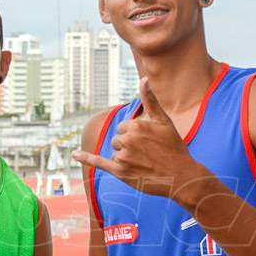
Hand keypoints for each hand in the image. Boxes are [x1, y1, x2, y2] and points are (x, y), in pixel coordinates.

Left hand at [72, 77, 195, 199]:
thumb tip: (143, 79)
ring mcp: (123, 157)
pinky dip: (85, 158)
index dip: (136, 135)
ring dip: (126, 157)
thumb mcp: (164, 121)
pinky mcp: (120, 172)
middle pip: (117, 139)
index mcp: (135, 126)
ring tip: (145, 163)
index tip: (149, 141)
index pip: (124, 128)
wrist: (181, 176)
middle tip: (148, 153)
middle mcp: (127, 140)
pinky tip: (74, 155)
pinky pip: (98, 162)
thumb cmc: (173, 147)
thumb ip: (150, 100)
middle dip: (129, 145)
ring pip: (115, 152)